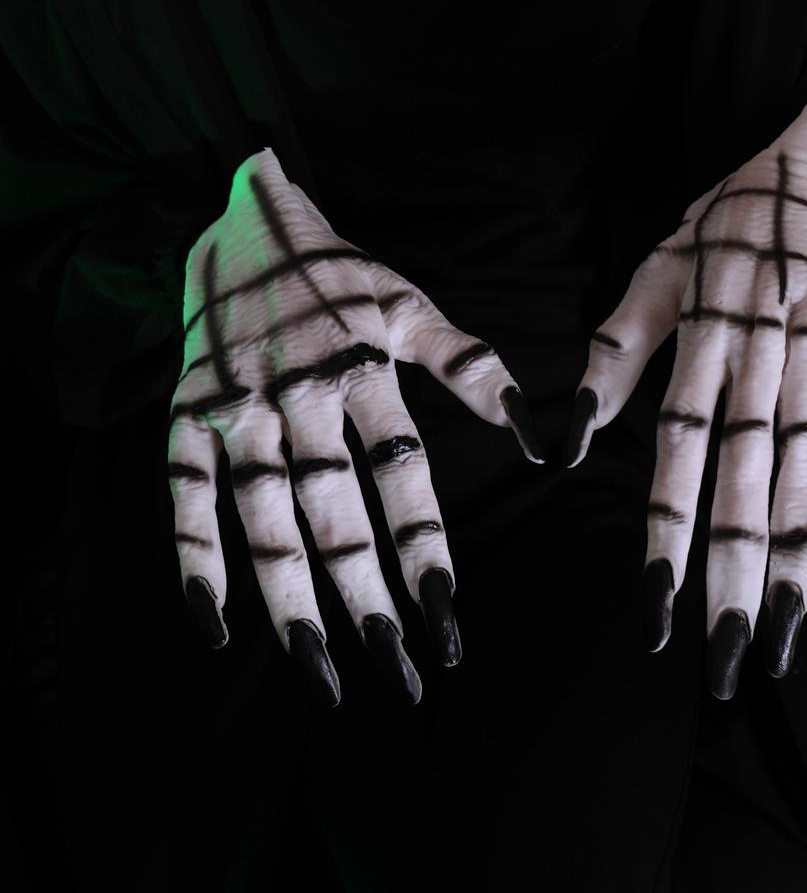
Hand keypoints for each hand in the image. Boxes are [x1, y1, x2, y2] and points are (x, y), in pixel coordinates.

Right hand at [167, 147, 544, 706]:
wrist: (243, 222)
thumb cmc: (339, 275)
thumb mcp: (411, 307)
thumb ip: (471, 367)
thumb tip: (535, 436)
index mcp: (363, 370)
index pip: (402, 478)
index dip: (425, 552)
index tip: (448, 621)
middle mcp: (302, 395)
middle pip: (336, 510)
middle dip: (366, 595)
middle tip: (397, 670)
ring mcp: (239, 406)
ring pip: (264, 514)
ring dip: (290, 594)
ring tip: (319, 666)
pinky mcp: (188, 412)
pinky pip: (184, 492)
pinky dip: (193, 556)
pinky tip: (214, 622)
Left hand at [563, 101, 806, 698]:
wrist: (802, 171)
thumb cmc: (714, 231)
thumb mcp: (650, 277)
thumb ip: (612, 358)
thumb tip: (569, 441)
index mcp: (705, 336)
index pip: (680, 453)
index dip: (667, 532)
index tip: (656, 603)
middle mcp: (766, 354)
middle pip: (747, 479)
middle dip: (733, 571)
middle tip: (721, 655)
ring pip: (806, 470)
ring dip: (790, 554)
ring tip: (774, 630)